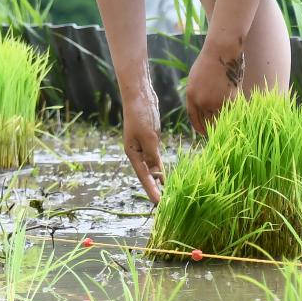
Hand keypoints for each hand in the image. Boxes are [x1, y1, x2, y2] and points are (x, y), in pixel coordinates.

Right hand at [121, 87, 164, 203]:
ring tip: (169, 194)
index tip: (159, 204)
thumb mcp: (148, 136)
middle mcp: (137, 153)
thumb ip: (153, 154)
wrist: (139, 96)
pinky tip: (167, 177)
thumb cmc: (141, 114)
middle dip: (155, 189)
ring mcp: (144, 147)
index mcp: (133, 153)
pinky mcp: (152, 140)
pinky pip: (157, 158)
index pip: (143, 176)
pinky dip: (161, 168)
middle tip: (166, 204)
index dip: (151, 190)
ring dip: (160, 180)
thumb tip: (157, 171)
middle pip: (147, 175)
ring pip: (153, 168)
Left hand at [184, 39, 244, 135]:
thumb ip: (197, 94)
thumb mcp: (196, 78)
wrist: (222, 50)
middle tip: (218, 133)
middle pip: (207, 122)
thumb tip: (203, 109)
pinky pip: (232, 112)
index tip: (204, 133)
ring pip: (221, 119)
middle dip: (212, 129)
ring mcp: (216, 101)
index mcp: (191, 95)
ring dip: (225, 123)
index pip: (194, 118)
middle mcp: (202, 101)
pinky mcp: (230, 99)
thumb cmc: (210, 61)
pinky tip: (238, 116)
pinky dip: (235, 114)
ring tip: (229, 127)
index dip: (199, 128)